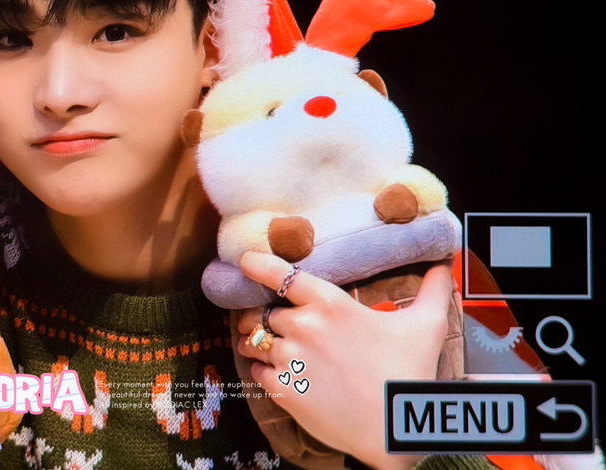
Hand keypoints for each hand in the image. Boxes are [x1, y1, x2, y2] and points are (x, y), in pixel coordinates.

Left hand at [236, 252, 452, 469]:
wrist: (394, 428)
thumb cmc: (409, 374)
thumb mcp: (427, 325)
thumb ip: (433, 289)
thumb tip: (446, 264)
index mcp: (330, 303)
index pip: (279, 274)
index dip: (257, 264)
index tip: (245, 261)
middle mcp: (304, 325)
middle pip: (266, 311)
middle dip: (268, 316)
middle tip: (278, 325)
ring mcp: (290, 357)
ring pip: (255, 339)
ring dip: (257, 341)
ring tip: (270, 347)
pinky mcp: (282, 388)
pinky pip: (255, 369)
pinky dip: (261, 369)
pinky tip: (279, 373)